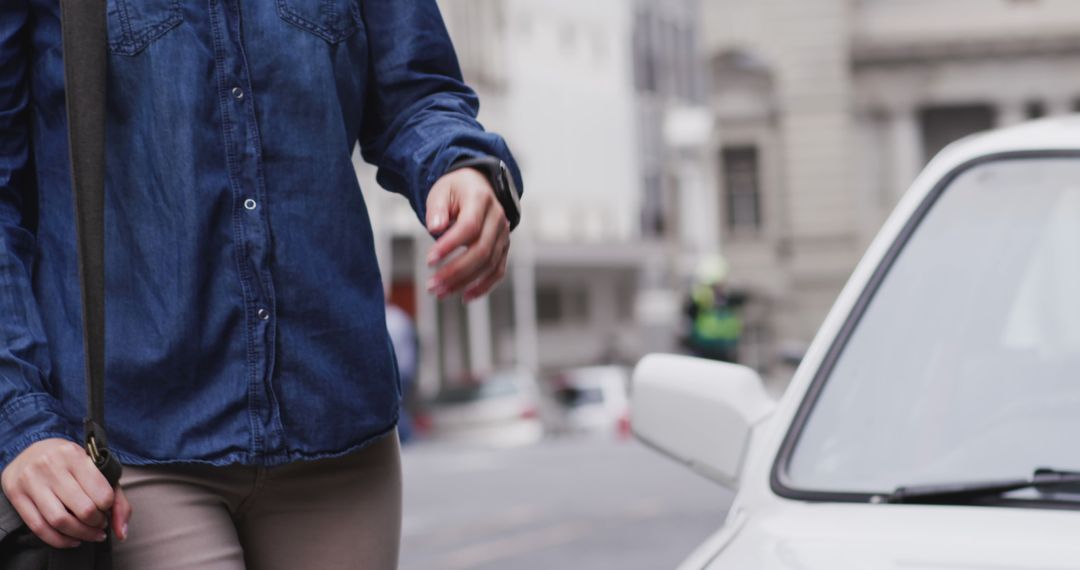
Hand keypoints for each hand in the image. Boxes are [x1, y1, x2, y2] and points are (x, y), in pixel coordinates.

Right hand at [1, 438, 131, 547]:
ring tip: (88, 533)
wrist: (30, 450)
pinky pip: (38, 527)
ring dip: (80, 534)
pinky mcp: (16, 495)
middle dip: (95, 524)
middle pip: (83, 509)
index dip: (108, 509)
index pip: (101, 493)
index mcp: (74, 455)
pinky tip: (72, 539)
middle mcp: (51, 466)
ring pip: (59, 521)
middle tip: (98, 524)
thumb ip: (117, 498)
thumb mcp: (96, 468)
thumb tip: (121, 532)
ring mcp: (31, 481)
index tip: (106, 510)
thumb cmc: (69, 462)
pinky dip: (59, 540)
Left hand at [424, 167, 510, 301]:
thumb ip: (436, 209)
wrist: (476, 186)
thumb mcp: (440, 192)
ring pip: (489, 264)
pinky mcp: (503, 248)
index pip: (469, 227)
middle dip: (455, 271)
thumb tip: (435, 228)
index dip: (449, 246)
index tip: (429, 261)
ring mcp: (504, 235)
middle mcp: (498, 218)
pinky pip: (498, 271)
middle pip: (481, 250)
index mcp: (481, 200)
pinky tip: (465, 297)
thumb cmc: (454, 190)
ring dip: (464, 282)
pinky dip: (483, 287)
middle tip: (431, 285)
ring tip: (440, 293)